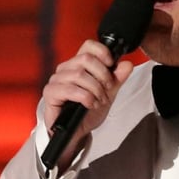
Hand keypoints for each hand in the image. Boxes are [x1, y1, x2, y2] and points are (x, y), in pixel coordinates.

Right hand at [42, 40, 134, 169]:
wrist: (77, 132)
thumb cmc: (88, 111)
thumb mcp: (108, 94)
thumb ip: (117, 79)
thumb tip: (127, 64)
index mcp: (78, 64)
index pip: (88, 46)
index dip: (102, 51)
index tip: (111, 64)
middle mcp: (66, 69)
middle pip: (86, 59)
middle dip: (102, 75)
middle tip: (108, 88)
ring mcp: (57, 80)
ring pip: (79, 75)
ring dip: (95, 89)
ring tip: (100, 100)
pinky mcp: (51, 93)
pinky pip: (70, 89)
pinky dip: (85, 97)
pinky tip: (90, 104)